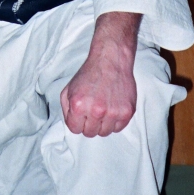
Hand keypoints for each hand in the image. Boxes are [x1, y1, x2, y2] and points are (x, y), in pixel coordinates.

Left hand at [61, 12, 140, 137]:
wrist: (111, 60)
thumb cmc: (89, 74)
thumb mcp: (69, 89)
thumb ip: (66, 109)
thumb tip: (71, 123)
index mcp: (78, 105)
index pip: (75, 129)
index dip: (77, 122)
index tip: (81, 115)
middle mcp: (96, 111)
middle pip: (90, 133)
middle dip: (89, 124)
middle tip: (92, 111)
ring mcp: (113, 112)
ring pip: (104, 132)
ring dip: (102, 124)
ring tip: (103, 109)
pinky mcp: (127, 112)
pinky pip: (118, 128)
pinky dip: (115, 122)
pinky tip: (112, 108)